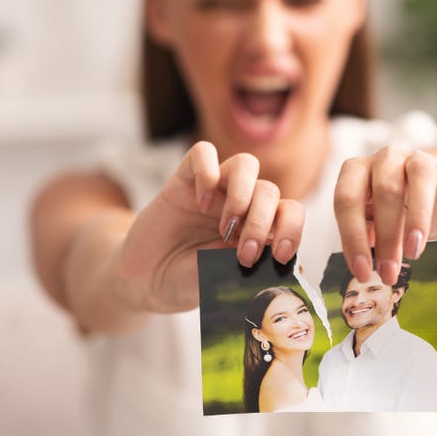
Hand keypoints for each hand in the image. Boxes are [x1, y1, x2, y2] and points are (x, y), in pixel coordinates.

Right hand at [115, 141, 303, 312]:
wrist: (144, 281)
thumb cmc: (187, 281)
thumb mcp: (220, 280)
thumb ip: (247, 267)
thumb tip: (286, 265)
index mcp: (257, 229)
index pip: (290, 213)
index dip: (292, 229)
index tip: (279, 254)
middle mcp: (240, 205)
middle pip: (269, 191)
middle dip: (261, 222)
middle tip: (244, 253)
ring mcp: (214, 190)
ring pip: (245, 164)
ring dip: (242, 194)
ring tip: (225, 226)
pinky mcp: (184, 180)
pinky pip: (202, 154)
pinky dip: (207, 172)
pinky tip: (200, 202)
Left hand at [334, 145, 436, 284]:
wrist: (430, 196)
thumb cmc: (394, 213)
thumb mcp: (374, 224)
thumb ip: (366, 233)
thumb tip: (367, 251)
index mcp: (357, 170)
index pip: (347, 199)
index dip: (352, 237)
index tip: (362, 272)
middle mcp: (387, 157)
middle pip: (386, 189)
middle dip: (387, 236)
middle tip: (390, 272)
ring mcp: (421, 156)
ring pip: (421, 174)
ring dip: (418, 216)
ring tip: (415, 251)